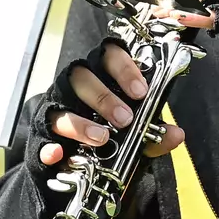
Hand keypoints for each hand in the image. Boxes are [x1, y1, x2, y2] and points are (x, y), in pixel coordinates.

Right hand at [35, 39, 184, 169]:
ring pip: (61, 106)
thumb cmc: (109, 132)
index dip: (125, 69)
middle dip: (104, 97)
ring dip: (81, 122)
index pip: (109, 55)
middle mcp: (75, 87)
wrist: (77, 163)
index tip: (141, 91)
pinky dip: (50, 147)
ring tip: (101, 138)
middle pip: (81, 77)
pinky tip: (59, 155)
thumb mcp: (135, 131)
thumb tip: (175, 135)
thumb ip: (153, 132)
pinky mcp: (43, 136)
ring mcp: (56, 109)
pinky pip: (42, 139)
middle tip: (125, 118)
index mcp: (101, 75)